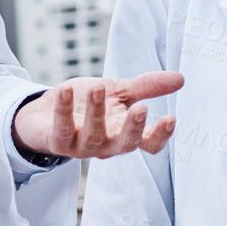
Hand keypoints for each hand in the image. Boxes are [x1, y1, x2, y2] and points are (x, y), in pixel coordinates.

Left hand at [12, 72, 181, 159]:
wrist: (45, 111)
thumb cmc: (85, 104)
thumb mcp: (118, 91)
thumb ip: (146, 87)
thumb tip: (181, 79)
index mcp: (123, 133)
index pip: (148, 143)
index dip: (160, 135)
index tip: (171, 118)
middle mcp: (105, 144)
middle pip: (124, 145)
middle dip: (133, 129)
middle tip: (141, 108)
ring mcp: (80, 146)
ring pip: (92, 136)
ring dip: (96, 113)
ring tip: (98, 88)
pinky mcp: (56, 142)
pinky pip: (60, 129)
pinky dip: (63, 110)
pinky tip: (65, 90)